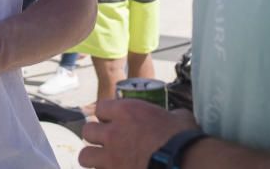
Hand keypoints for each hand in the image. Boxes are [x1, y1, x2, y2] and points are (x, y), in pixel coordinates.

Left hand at [79, 99, 196, 168]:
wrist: (185, 164)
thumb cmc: (184, 139)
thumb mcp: (179, 117)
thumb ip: (168, 115)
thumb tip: (174, 117)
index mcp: (126, 112)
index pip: (100, 107)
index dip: (106, 115)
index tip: (114, 121)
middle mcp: (113, 133)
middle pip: (87, 131)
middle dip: (96, 137)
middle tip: (108, 143)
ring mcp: (111, 158)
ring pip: (84, 156)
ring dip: (94, 159)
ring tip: (105, 162)